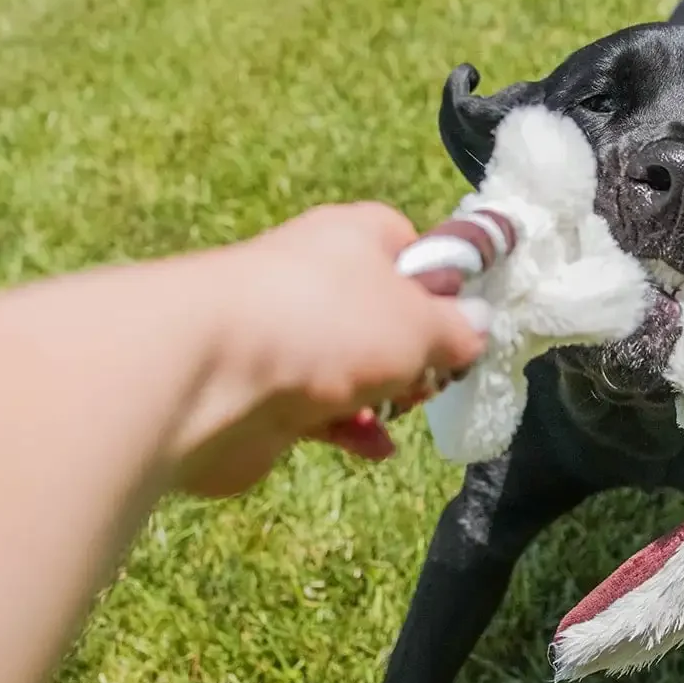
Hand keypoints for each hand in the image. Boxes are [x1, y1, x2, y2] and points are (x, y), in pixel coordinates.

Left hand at [173, 203, 488, 495]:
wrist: (207, 376)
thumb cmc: (329, 325)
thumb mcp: (423, 324)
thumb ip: (459, 329)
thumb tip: (475, 329)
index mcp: (355, 237)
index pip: (412, 245)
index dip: (443, 283)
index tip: (465, 321)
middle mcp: (316, 276)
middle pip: (384, 312)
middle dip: (415, 352)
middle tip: (432, 374)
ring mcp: (285, 335)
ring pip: (353, 365)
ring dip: (383, 394)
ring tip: (399, 410)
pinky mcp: (261, 391)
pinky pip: (320, 409)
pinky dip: (348, 427)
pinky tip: (370, 445)